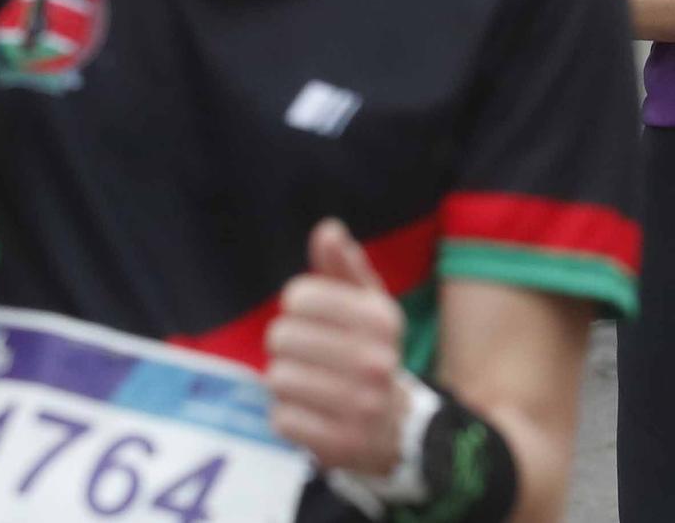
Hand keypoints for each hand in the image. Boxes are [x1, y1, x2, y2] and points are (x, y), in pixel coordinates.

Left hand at [268, 218, 408, 474]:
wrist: (396, 426)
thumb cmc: (369, 351)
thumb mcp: (365, 304)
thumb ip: (343, 265)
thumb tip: (327, 229)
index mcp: (382, 319)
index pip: (300, 296)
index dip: (296, 304)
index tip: (310, 316)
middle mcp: (376, 362)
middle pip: (282, 337)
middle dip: (286, 344)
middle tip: (306, 353)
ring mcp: (359, 407)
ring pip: (278, 378)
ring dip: (284, 380)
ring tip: (307, 382)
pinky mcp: (339, 444)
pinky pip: (282, 419)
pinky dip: (288, 415)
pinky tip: (310, 412)